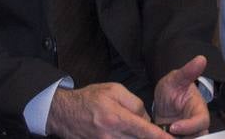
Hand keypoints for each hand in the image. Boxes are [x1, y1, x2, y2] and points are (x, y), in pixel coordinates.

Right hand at [46, 83, 161, 138]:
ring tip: (133, 126)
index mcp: (116, 118)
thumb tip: (147, 118)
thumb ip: (134, 103)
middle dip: (149, 136)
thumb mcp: (114, 90)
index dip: (159, 137)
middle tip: (157, 133)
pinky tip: (124, 132)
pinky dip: (125, 138)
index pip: (144, 130)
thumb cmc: (90, 98)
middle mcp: (111, 135)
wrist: (64, 112)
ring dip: (136, 136)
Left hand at [150, 56, 211, 135]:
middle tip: (165, 135)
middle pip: (197, 136)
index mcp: (199, 110)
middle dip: (184, 137)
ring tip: (160, 136)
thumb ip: (188, 72)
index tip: (173, 127)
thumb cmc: (171, 88)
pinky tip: (158, 137)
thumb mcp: (176, 79)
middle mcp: (196, 125)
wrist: (162, 102)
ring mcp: (188, 134)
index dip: (190, 126)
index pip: (201, 122)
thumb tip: (201, 58)